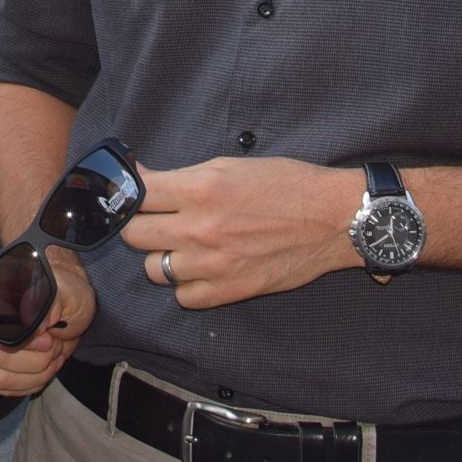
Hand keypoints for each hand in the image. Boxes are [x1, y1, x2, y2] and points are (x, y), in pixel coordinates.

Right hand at [0, 247, 93, 397]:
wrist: (68, 308)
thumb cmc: (64, 295)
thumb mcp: (65, 293)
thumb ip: (51, 304)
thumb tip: (34, 321)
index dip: (19, 339)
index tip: (47, 339)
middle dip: (32, 360)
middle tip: (54, 348)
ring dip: (33, 375)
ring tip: (53, 358)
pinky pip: (3, 388)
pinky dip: (29, 384)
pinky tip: (45, 370)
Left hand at [122, 157, 363, 308]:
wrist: (331, 219)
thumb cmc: (286, 185)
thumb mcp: (231, 165)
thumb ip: (184, 176)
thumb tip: (142, 177)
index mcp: (200, 188)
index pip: (136, 195)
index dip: (130, 194)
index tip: (134, 195)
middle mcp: (200, 228)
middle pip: (134, 235)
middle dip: (140, 225)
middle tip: (157, 220)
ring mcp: (213, 263)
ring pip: (153, 269)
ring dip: (163, 256)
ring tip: (184, 245)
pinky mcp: (229, 290)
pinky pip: (184, 296)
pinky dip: (187, 284)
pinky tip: (202, 268)